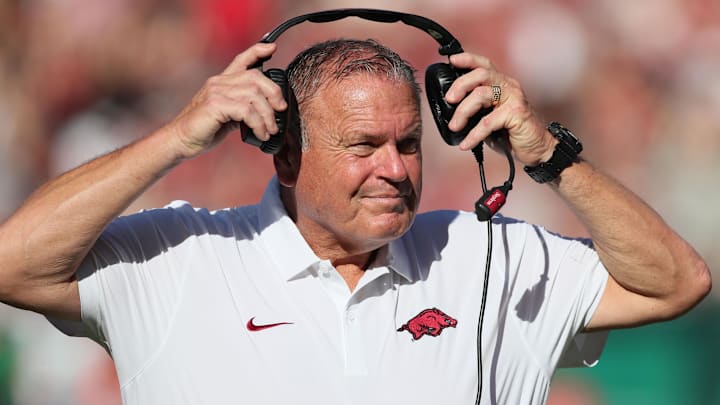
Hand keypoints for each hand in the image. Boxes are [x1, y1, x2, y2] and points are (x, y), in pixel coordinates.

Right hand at [166, 42, 287, 159]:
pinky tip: (260, 134)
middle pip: (256, 77)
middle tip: (281, 111)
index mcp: (222, 81)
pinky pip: (246, 110)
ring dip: (267, 115)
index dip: (258, 50)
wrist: (181, 140)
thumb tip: (270, 113)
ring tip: (270, 130)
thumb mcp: (229, 115)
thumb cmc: (205, 129)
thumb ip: (245, 108)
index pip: (242, 59)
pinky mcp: (214, 104)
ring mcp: (216, 91)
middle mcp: (219, 82)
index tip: (273, 48)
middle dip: (274, 94)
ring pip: (254, 94)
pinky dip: (258, 123)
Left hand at [444, 53, 556, 166]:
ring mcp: (514, 98)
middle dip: (461, 85)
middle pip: (481, 74)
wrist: (537, 147)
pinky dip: (474, 135)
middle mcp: (508, 86)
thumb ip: (475, 109)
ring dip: (463, 111)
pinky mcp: (516, 113)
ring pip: (481, 94)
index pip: (484, 64)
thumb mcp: (489, 116)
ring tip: (454, 126)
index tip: (451, 60)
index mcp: (501, 83)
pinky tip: (466, 144)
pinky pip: (488, 122)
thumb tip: (450, 112)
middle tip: (449, 100)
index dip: (468, 59)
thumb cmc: (511, 132)